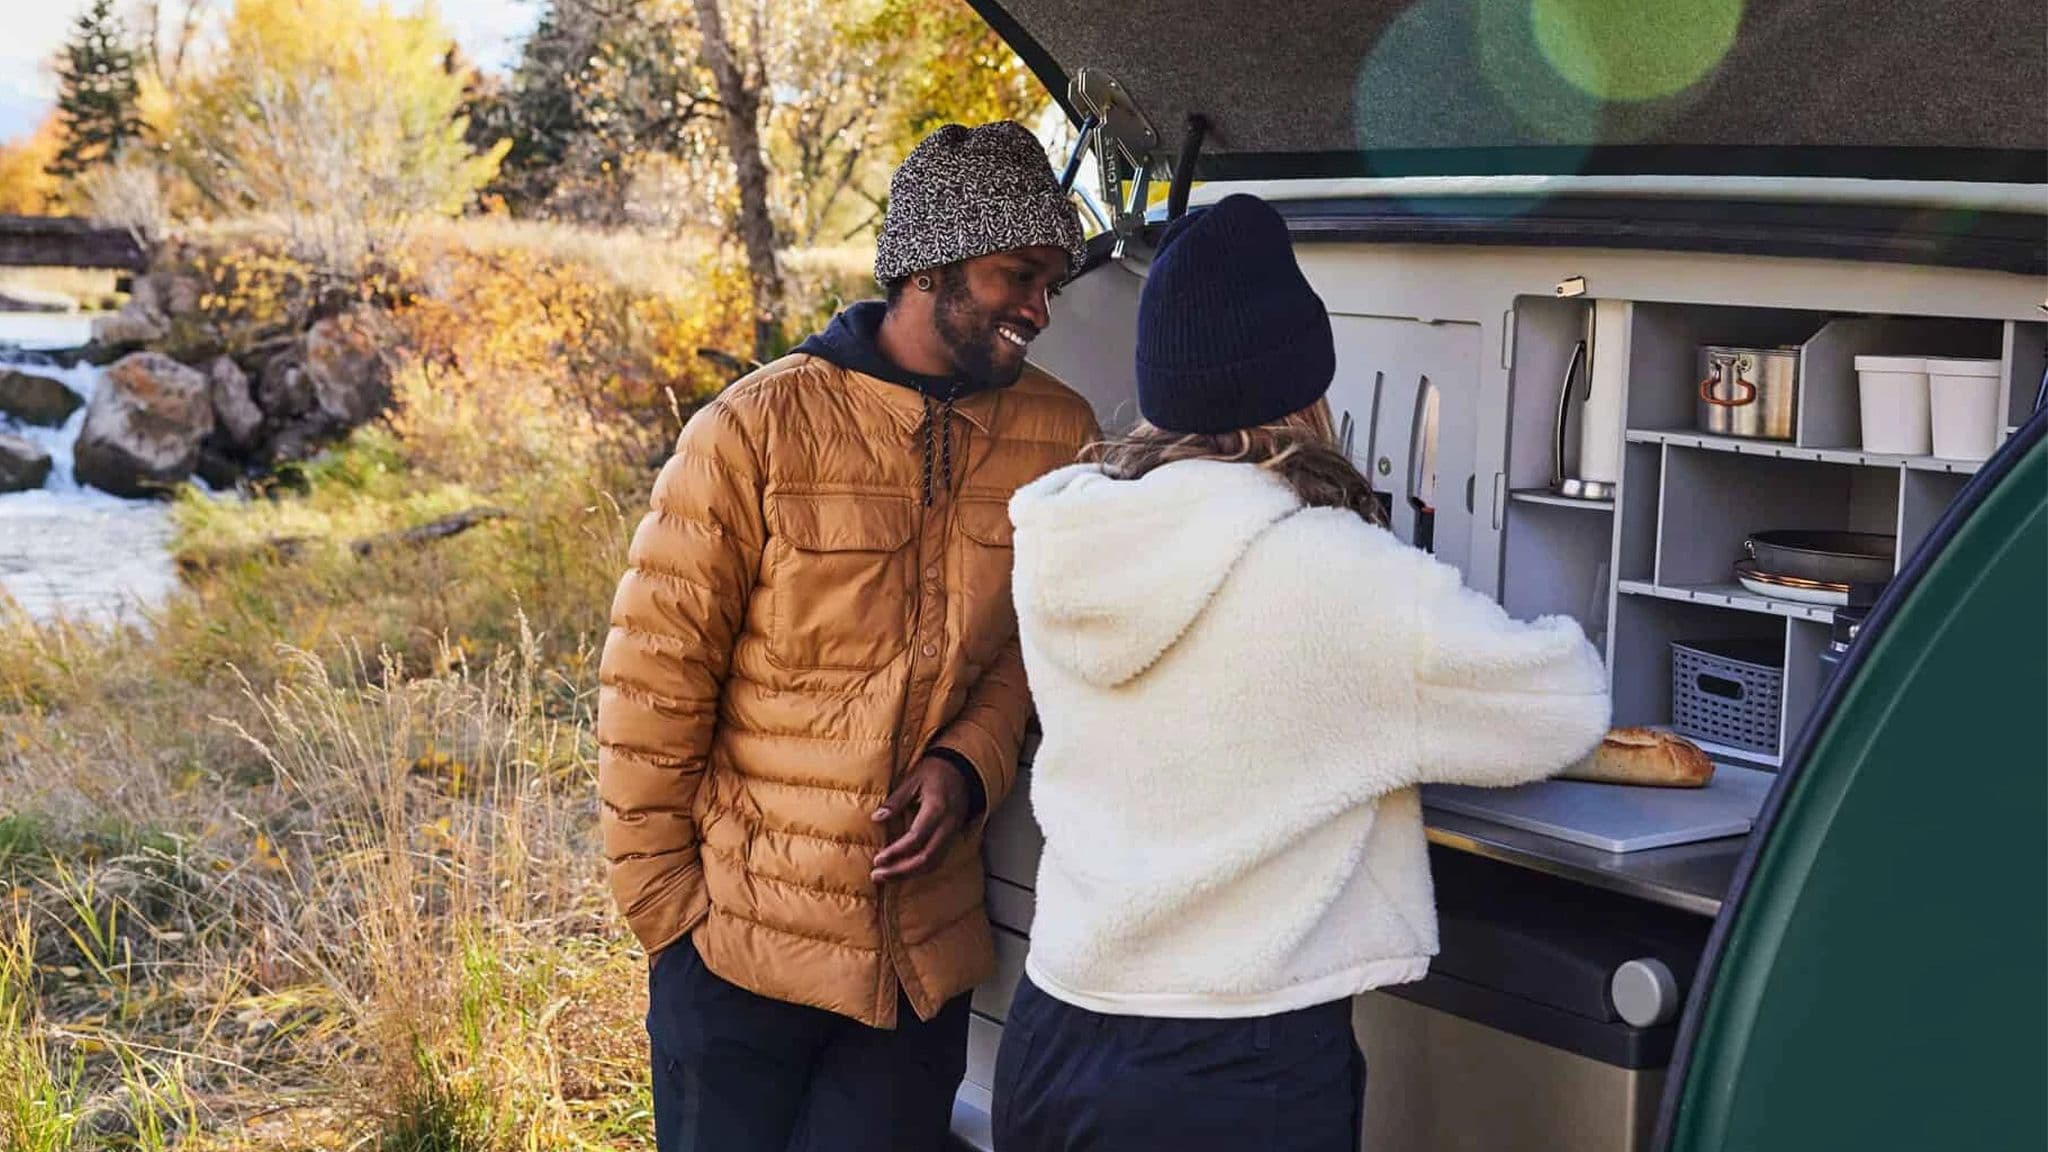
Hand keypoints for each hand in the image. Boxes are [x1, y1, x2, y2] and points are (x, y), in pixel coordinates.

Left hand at [870, 755, 969, 883]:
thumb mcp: (914, 778)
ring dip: (909, 874)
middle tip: (878, 875)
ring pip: (933, 863)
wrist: (963, 771)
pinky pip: (937, 860)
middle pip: (926, 858)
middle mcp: (947, 825)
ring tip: (886, 878)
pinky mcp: (952, 838)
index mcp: (936, 809)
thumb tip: (877, 818)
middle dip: (901, 871)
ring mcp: (952, 834)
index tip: (878, 860)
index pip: (916, 838)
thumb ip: (896, 800)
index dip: (896, 852)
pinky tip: (903, 873)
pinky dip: (920, 870)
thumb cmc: (936, 772)